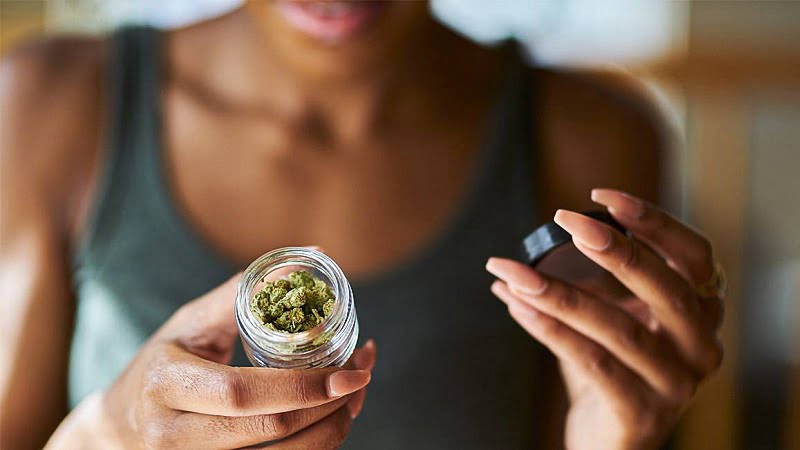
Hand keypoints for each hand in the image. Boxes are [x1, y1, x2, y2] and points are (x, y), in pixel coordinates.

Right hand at [48, 274, 375, 449]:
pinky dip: (313, 446)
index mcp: (166, 384)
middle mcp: (173, 436)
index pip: (241, 392)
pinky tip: (330, 419)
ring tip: (354, 397)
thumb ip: (241, 294)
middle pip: (269, 429)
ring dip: (330, 429)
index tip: (351, 370)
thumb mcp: (190, 323)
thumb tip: (302, 261)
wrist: (122, 426)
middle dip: (328, 406)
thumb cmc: (164, 363)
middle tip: (362, 377)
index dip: (303, 385)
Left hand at [486, 189, 722, 449]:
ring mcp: (676, 384)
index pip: (695, 255)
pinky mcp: (642, 413)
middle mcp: (701, 347)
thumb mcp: (607, 321)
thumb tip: (512, 263)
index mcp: (701, 313)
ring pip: (620, 328)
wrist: (611, 443)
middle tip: (566, 219)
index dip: (655, 222)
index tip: (603, 196)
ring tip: (513, 272)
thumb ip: (579, 287)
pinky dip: (551, 330)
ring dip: (560, 293)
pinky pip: (593, 363)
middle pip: (669, 287)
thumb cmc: (611, 372)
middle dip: (615, 249)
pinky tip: (517, 306)